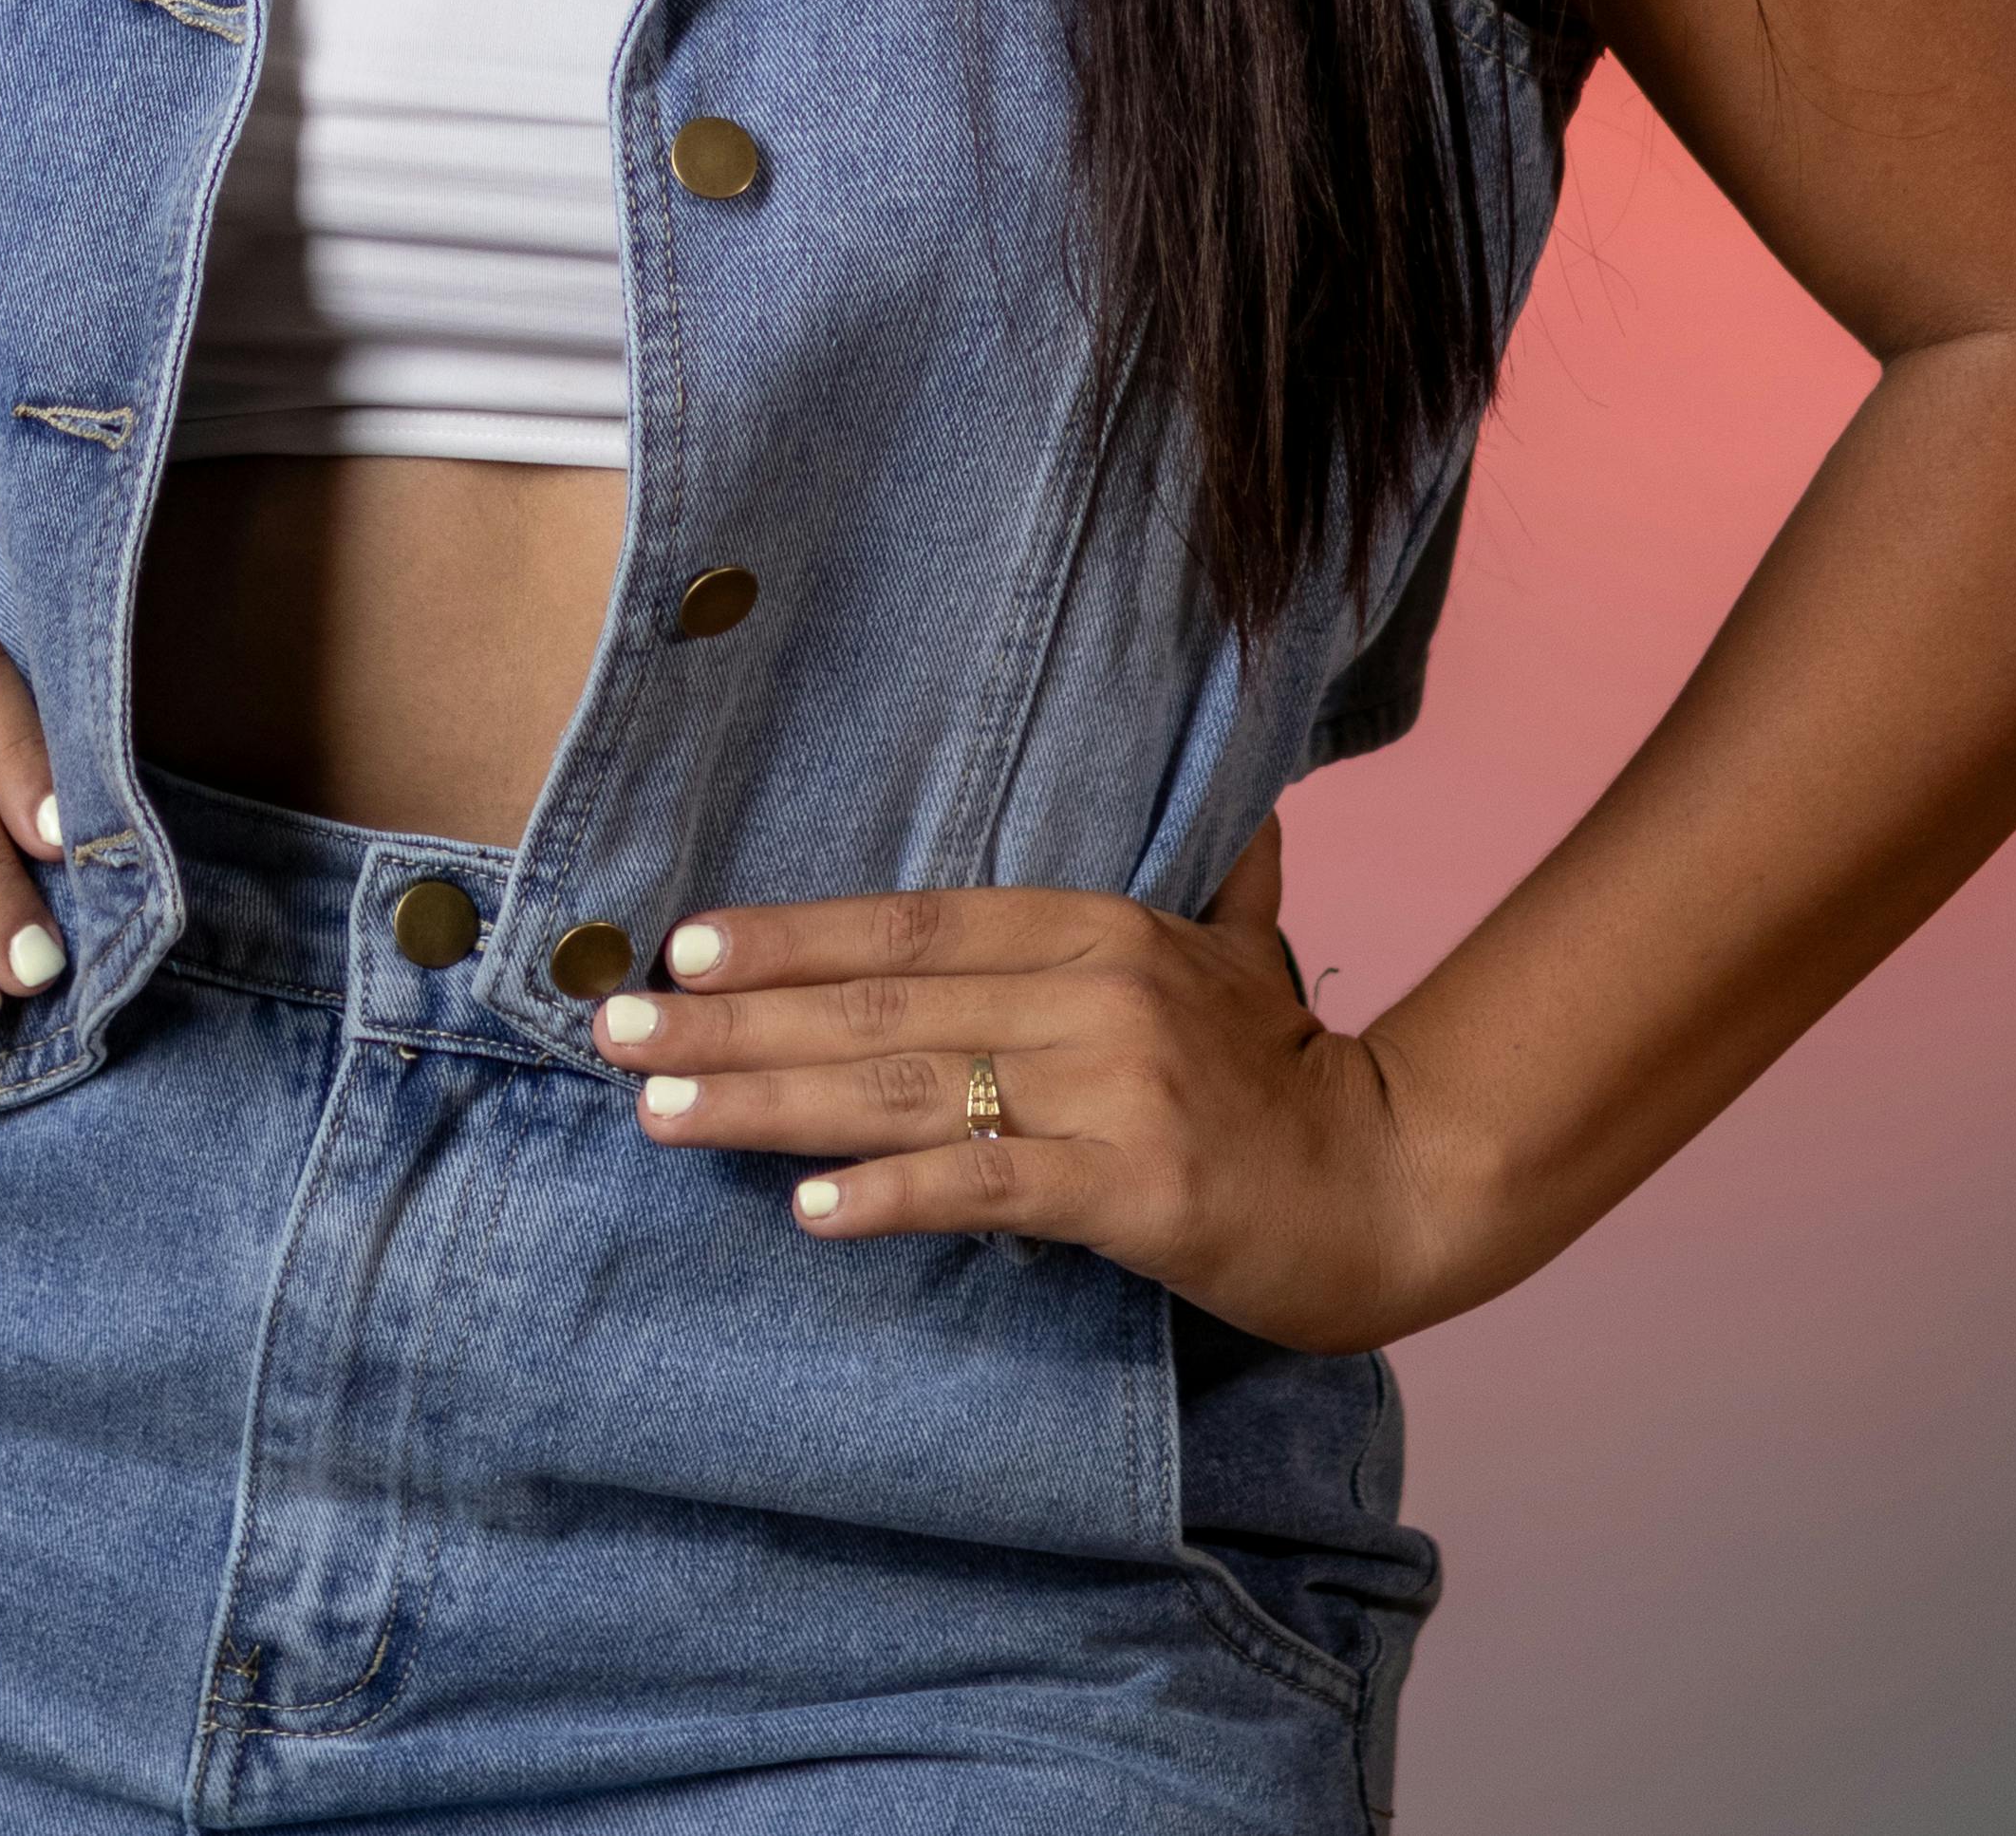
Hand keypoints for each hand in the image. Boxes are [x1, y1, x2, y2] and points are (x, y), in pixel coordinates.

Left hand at [587, 821, 1463, 1351]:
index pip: (909, 919)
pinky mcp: (1137, 1186)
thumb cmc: (1292, 1076)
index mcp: (1096, 927)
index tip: (677, 950)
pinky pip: (991, 1184)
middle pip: (881, 999)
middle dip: (735, 1022)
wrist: (1401, 1181)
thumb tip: (1230, 809)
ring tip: (662, 1113)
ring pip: (907, 1086)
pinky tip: (810, 1208)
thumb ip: (1207, 886)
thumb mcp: (1236, 954)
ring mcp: (1113, 1085)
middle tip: (614, 1036)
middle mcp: (1092, 988)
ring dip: (771, 1101)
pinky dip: (896, 1193)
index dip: (790, 934)